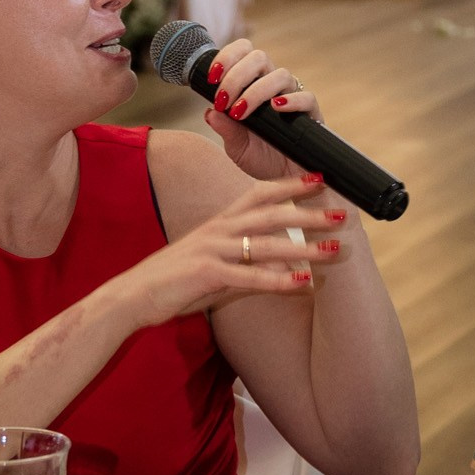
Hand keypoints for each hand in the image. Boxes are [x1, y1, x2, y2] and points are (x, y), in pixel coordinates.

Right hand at [121, 174, 344, 327]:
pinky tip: (302, 283)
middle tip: (342, 212)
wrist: (132, 295)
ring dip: (304, 247)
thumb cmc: (174, 279)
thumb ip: (245, 259)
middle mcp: (218, 229)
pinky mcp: (207, 274)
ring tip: (333, 250)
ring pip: (266, 244)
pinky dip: (278, 280)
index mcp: (219, 222)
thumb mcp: (213, 262)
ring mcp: (212, 250)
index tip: (320, 179)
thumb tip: (281, 264)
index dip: (291, 186)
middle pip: (271, 214)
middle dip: (308, 212)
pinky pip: (250, 277)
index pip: (260, 194)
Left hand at [202, 37, 326, 184]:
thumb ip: (225, 129)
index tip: (211, 77)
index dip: (227, 57)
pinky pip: (306, 97)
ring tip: (241, 112)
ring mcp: (293, 98)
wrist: (287, 183)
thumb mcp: (236, 148)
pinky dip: (291, 100)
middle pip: (259, 57)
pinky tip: (276, 108)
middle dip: (236, 74)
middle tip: (223, 98)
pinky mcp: (312, 114)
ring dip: (256, 90)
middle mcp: (273, 86)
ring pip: (280, 74)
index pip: (243, 53)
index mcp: (252, 85)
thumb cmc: (262, 160)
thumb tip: (210, 112)